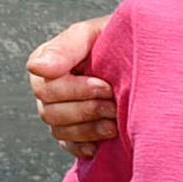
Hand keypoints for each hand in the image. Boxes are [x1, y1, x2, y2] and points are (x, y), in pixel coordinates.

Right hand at [28, 20, 114, 157]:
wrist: (145, 56)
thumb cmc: (118, 38)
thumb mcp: (93, 34)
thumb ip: (66, 47)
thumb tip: (36, 68)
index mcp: (47, 63)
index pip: (45, 87)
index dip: (76, 90)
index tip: (105, 86)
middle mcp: (48, 89)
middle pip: (50, 112)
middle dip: (86, 110)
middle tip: (114, 105)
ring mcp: (60, 112)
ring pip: (59, 130)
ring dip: (88, 129)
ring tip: (115, 122)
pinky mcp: (75, 131)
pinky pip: (68, 146)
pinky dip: (84, 147)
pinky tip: (101, 144)